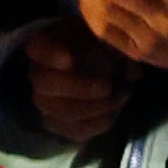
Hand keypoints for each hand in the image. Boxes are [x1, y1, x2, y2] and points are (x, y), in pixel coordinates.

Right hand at [18, 17, 128, 152]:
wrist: (101, 67)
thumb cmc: (103, 44)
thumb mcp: (108, 36)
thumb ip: (116, 47)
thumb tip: (131, 72)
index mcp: (47, 45)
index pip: (37, 48)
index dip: (50, 55)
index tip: (68, 59)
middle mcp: (40, 73)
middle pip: (46, 84)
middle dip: (78, 88)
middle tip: (107, 87)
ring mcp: (47, 101)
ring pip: (57, 111)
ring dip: (91, 108)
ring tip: (118, 98)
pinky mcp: (61, 123)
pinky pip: (72, 130)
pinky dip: (94, 125)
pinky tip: (112, 113)